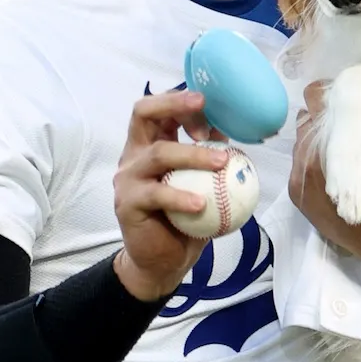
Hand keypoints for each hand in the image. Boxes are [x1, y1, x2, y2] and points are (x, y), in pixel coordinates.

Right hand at [111, 90, 228, 300]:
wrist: (162, 260)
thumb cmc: (185, 218)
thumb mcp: (202, 183)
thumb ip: (211, 156)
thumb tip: (232, 130)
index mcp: (150, 144)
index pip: (158, 107)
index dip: (182, 101)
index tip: (209, 108)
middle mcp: (135, 155)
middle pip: (143, 113)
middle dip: (174, 103)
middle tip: (203, 105)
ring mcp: (128, 178)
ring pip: (158, 154)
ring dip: (193, 154)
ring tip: (221, 162)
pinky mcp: (128, 203)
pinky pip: (156, 194)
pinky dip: (181, 196)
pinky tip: (201, 204)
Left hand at [290, 83, 360, 279]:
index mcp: (327, 136)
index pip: (316, 95)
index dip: (335, 92)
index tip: (352, 98)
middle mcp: (303, 156)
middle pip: (306, 119)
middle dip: (326, 116)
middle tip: (351, 124)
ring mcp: (297, 179)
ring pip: (301, 143)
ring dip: (319, 140)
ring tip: (344, 149)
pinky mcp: (298, 198)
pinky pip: (300, 167)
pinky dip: (315, 163)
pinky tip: (337, 172)